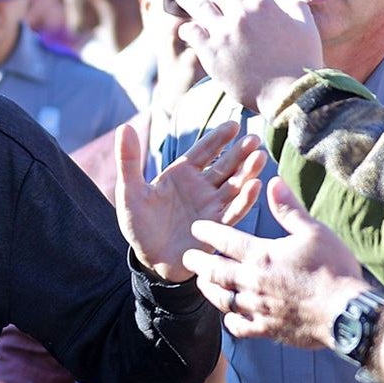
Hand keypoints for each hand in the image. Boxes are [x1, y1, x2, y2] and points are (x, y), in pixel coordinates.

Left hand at [115, 120, 264, 282]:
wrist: (148, 258)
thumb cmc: (138, 223)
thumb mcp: (129, 190)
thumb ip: (128, 160)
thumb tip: (124, 127)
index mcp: (182, 174)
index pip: (203, 151)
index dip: (218, 138)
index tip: (234, 124)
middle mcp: (201, 187)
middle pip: (224, 165)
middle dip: (239, 152)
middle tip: (254, 139)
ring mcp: (211, 206)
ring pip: (234, 185)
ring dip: (247, 172)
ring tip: (260, 158)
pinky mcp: (217, 226)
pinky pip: (233, 211)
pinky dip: (244, 199)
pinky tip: (255, 186)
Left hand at [171, 0, 321, 115]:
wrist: (290, 91)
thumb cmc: (302, 60)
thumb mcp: (306, 25)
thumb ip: (294, 8)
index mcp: (263, 3)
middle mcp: (240, 13)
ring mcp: (223, 32)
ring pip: (198, 7)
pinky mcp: (211, 52)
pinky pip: (192, 33)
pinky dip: (187, 28)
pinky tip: (183, 26)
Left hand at [182, 177, 365, 348]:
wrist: (349, 314)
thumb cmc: (334, 269)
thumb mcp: (314, 232)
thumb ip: (288, 209)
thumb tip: (273, 182)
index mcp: (261, 255)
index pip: (223, 239)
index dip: (206, 231)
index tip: (196, 227)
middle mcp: (251, 281)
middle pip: (213, 270)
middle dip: (197, 262)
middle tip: (188, 257)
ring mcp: (256, 307)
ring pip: (220, 298)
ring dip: (208, 289)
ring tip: (202, 282)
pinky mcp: (266, 329)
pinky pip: (238, 326)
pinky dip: (229, 320)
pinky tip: (228, 316)